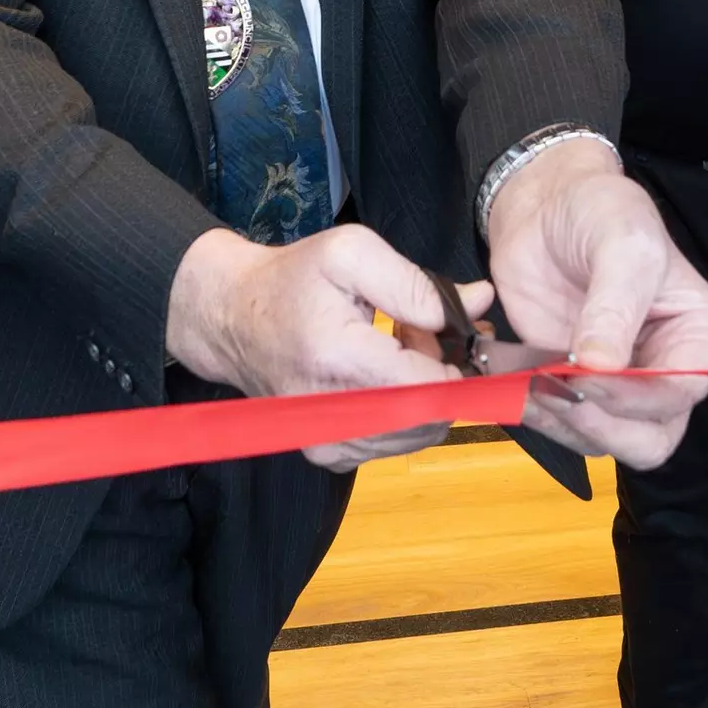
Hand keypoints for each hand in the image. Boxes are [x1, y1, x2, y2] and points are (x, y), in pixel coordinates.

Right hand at [165, 225, 466, 468]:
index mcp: (337, 356)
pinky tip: (385, 375)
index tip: (453, 332)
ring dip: (425, 394)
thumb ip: (416, 282)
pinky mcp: (327, 454)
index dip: (456, 362)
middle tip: (427, 333)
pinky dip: (403, 413)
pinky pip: (393, 444)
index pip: (428, 386)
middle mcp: (329, 412)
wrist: (231, 318)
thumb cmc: (291, 280)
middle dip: (443, 376)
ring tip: (403, 348)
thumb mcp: (350, 252)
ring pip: (417, 434)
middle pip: (429, 417)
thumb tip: (476, 304)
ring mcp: (326, 441)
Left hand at [483, 136, 707, 467]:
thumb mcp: (621, 243)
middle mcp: (667, 371)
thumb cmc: (600, 211)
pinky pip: (561, 425)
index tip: (585, 374)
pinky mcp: (573, 388)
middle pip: (650, 438)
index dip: (635, 396)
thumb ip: (615, 306)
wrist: (547, 206)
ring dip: (559, 420)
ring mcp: (619, 386)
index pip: (682, 392)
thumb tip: (602, 368)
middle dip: (599, 424)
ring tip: (524, 379)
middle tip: (553, 389)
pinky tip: (509, 380)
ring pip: (603, 440)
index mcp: (699, 336)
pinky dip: (532, 412)